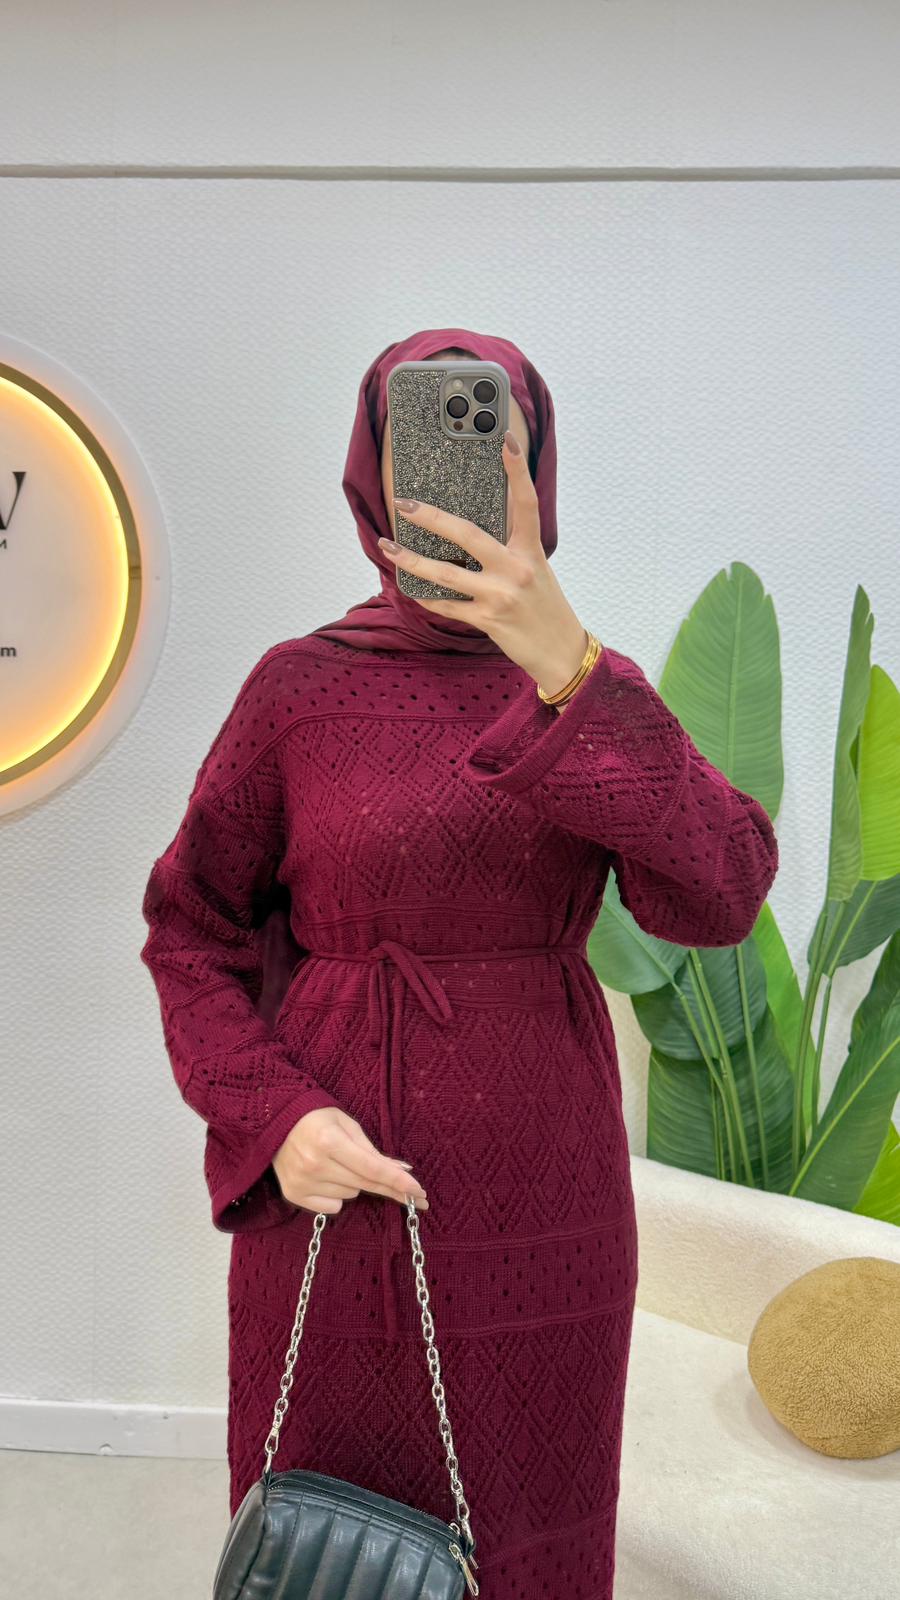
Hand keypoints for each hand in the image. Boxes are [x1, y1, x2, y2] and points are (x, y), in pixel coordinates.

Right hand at [272, 1106, 428, 1215]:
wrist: (275, 1120)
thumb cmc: (317, 1118)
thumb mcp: (347, 1124)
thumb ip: (372, 1150)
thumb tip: (402, 1171)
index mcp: (329, 1142)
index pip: (371, 1168)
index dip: (397, 1181)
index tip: (419, 1192)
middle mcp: (314, 1165)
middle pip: (364, 1184)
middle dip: (389, 1186)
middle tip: (413, 1191)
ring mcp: (302, 1182)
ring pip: (350, 1196)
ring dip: (354, 1183)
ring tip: (337, 1162)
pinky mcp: (293, 1195)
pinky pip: (332, 1207)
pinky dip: (336, 1196)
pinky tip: (326, 1177)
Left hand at [377, 431, 592, 695]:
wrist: (561, 652)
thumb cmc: (546, 608)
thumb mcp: (537, 571)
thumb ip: (511, 550)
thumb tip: (472, 534)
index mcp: (531, 551)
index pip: (526, 502)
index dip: (516, 470)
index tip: (504, 440)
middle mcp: (515, 569)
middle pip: (466, 534)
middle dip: (430, 516)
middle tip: (404, 504)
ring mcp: (499, 595)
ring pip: (445, 572)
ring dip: (411, 559)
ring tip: (388, 548)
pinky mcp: (486, 620)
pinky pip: (447, 605)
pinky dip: (427, 596)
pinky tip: (412, 587)